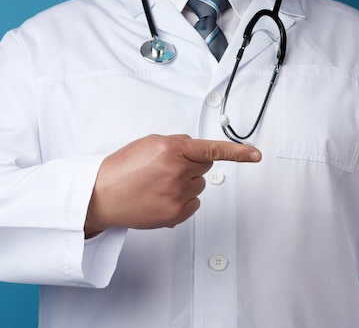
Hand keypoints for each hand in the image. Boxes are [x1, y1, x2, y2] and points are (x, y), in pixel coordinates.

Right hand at [84, 134, 260, 235]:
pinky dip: (182, 200)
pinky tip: (161, 198)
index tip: (255, 155)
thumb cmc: (122, 168)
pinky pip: (193, 203)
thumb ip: (176, 144)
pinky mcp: (176, 214)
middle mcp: (177, 171)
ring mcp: (177, 194)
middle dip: (191, 164)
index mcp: (171, 149)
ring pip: (199, 185)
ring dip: (186, 183)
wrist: (102, 195)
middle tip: (167, 168)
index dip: (237, 152)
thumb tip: (195, 151)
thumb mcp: (148, 144)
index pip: (211, 149)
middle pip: (205, 166)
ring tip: (159, 184)